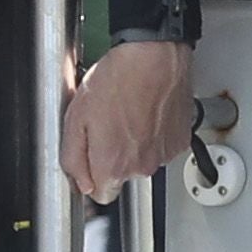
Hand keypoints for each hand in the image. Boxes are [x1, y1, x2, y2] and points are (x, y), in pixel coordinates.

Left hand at [60, 38, 191, 204]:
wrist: (153, 56)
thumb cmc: (117, 79)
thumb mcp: (75, 118)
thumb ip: (73, 159)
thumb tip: (79, 182)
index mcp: (113, 166)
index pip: (100, 194)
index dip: (92, 175)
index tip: (92, 158)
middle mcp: (140, 167)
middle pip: (122, 176)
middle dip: (113, 156)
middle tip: (109, 124)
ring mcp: (163, 155)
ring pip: (143, 161)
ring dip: (135, 144)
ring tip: (129, 112)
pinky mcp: (178, 141)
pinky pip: (161, 147)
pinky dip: (154, 134)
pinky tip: (146, 112)